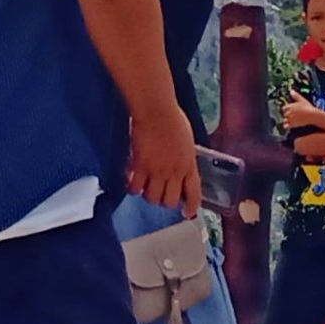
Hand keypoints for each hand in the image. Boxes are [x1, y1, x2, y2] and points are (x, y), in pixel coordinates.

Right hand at [126, 102, 200, 218]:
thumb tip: (182, 164)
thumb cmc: (172, 118)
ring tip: (144, 187)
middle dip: (164, 201)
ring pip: (152, 198)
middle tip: (158, 193)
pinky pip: (135, 188)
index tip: (187, 213)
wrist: (157, 111)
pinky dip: (132, 189)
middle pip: (169, 201)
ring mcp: (157, 171)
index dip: (191, 206)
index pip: (194, 193)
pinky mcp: (140, 167)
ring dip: (148, 195)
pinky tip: (130, 183)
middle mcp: (174, 172)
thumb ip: (184, 156)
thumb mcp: (186, 141)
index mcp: (189, 164)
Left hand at [281, 93, 324, 133]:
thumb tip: (291, 91)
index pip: (284, 108)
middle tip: (294, 115)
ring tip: (293, 120)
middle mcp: (289, 112)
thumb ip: (295, 95)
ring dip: (287, 120)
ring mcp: (290, 119)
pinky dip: (287, 126)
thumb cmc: (308, 107)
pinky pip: (286, 126)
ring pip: (285, 120)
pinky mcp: (292, 124)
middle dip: (288, 114)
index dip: (287, 109)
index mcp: (290, 106)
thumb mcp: (302, 100)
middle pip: (284, 114)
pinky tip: (291, 125)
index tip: (291, 110)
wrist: (313, 115)